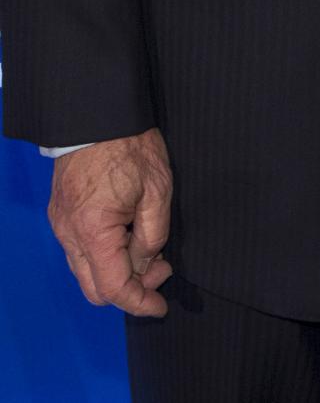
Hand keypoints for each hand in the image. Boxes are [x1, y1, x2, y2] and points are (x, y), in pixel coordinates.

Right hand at [48, 128, 172, 315]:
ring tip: (149, 248)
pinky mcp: (61, 211)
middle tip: (161, 268)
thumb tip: (146, 264)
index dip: (139, 302)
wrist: (99, 111)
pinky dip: (104, 253)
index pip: (113, 287)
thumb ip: (152, 235)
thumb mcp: (157, 189)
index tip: (160, 305)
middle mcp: (69, 233)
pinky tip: (128, 234)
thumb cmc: (130, 144)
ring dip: (117, 270)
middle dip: (130, 288)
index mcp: (93, 231)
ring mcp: (61, 223)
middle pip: (94, 287)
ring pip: (86, 270)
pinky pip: (80, 249)